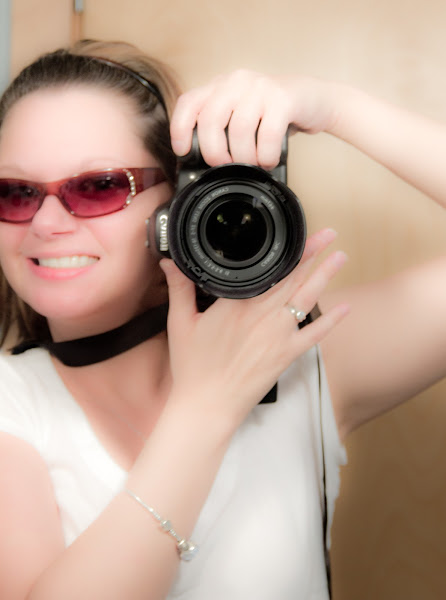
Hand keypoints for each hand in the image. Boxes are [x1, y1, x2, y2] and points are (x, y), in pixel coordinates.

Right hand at [160, 228, 348, 428]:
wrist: (207, 405)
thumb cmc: (193, 367)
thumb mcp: (180, 322)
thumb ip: (179, 288)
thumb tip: (170, 261)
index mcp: (237, 305)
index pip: (268, 270)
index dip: (288, 251)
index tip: (300, 233)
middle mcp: (263, 316)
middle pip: (293, 278)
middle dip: (314, 254)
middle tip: (330, 234)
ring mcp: (278, 336)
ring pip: (307, 298)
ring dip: (325, 276)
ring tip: (340, 257)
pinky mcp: (287, 356)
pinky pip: (314, 335)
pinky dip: (331, 321)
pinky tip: (345, 307)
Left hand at [170, 70, 337, 169]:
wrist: (316, 101)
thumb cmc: (273, 115)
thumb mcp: (242, 116)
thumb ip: (221, 129)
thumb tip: (201, 163)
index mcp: (220, 87)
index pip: (189, 103)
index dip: (180, 129)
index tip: (183, 152)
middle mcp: (236, 82)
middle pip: (210, 121)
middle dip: (215, 153)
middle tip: (227, 166)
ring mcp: (260, 88)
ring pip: (239, 131)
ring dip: (244, 158)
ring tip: (253, 165)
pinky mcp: (283, 99)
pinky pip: (267, 135)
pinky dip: (266, 156)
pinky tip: (269, 160)